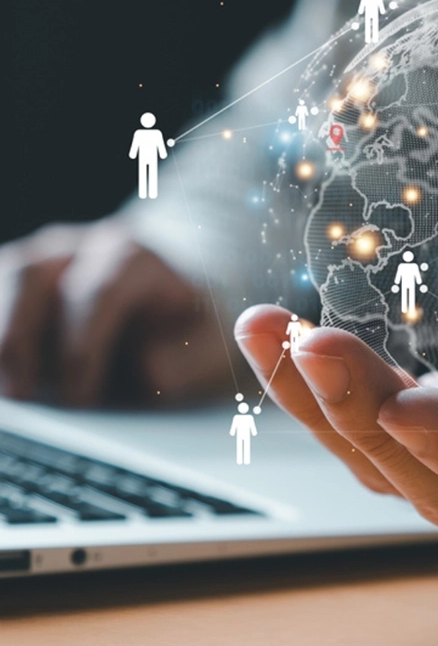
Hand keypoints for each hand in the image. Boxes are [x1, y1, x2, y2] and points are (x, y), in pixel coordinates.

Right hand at [0, 219, 234, 404]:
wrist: (174, 298)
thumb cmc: (188, 327)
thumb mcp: (209, 345)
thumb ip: (189, 358)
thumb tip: (151, 369)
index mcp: (135, 258)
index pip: (101, 293)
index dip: (84, 347)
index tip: (79, 398)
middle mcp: (83, 247)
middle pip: (35, 276)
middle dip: (22, 338)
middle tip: (23, 396)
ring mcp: (43, 257)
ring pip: (5, 278)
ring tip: (5, 394)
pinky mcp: (17, 278)